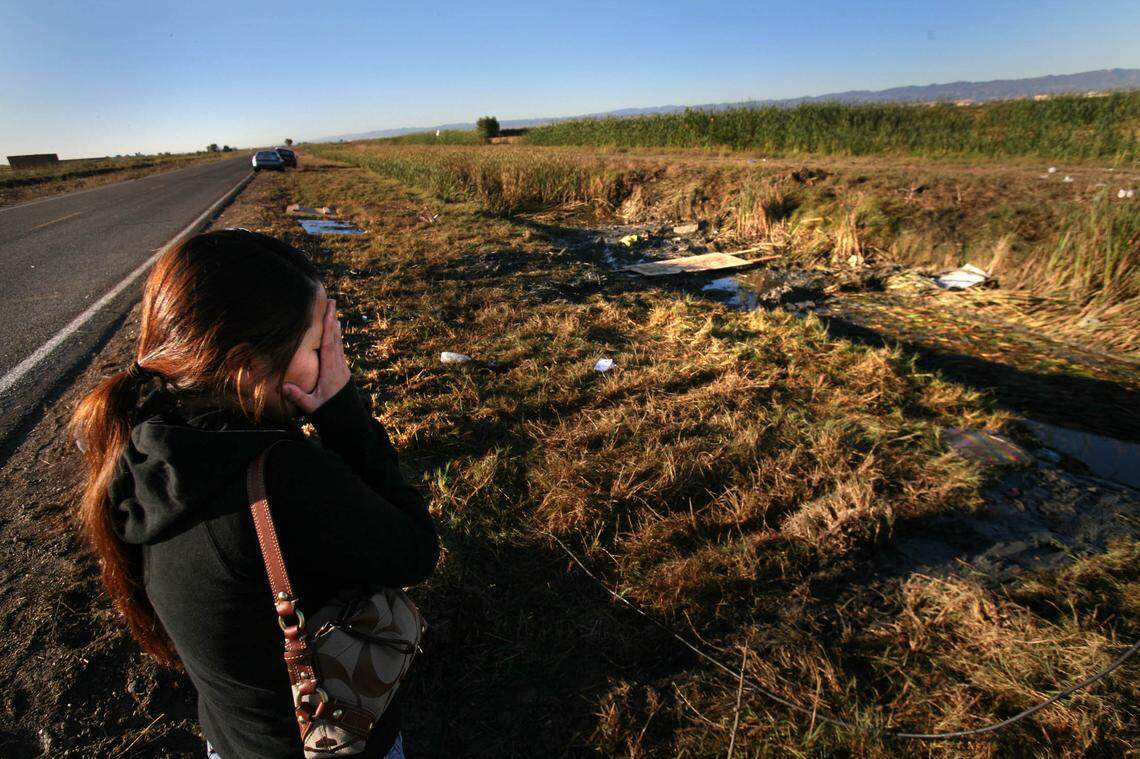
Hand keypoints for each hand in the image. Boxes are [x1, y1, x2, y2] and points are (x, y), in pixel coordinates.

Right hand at [283, 299, 350, 414]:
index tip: (329, 313)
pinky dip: (337, 338)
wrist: (348, 420)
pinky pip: (339, 349)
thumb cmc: (328, 413)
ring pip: (339, 343)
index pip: (329, 345)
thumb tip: (283, 387)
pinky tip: (336, 332)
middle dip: (333, 320)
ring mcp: (342, 368)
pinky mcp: (342, 371)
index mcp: (331, 371)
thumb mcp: (312, 407)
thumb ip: (298, 396)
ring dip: (335, 327)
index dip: (328, 328)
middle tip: (332, 302)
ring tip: (333, 311)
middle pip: (335, 339)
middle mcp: (338, 366)